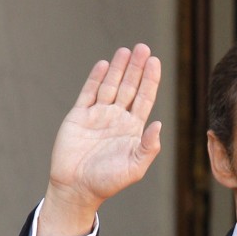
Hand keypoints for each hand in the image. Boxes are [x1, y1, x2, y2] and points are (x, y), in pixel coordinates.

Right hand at [38, 44, 161, 235]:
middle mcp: (117, 119)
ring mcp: (98, 115)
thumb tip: (159, 124)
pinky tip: (104, 64)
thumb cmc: (108, 182)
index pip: (144, 98)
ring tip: (126, 50)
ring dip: (118, 68)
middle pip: (129, 87)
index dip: (150, 80)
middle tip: (143, 47)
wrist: (77, 188)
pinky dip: (96, 78)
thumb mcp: (135, 167)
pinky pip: (89, 93)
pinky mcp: (79, 116)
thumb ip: (148, 147)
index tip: (155, 61)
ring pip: (110, 86)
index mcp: (133, 129)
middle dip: (136, 68)